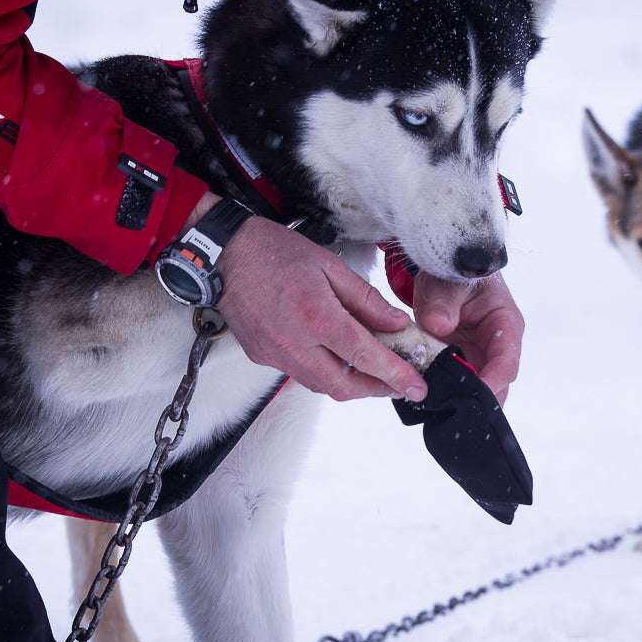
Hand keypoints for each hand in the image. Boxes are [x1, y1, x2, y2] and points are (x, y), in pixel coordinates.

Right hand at [215, 216, 428, 401]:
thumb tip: (396, 324)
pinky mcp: (261, 357)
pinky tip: (334, 356)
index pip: (365, 357)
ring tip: (371, 370)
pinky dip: (323, 371)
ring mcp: (274, 354)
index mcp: (316, 315)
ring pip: (321, 385)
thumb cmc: (276, 252)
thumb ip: (366, 299)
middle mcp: (294, 342)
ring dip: (350, 383)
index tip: (417, 387)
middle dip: (375, 389)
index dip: (395, 375)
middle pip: (343, 386)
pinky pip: (299, 374)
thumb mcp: (330, 265)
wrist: (224, 255)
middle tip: (398, 383)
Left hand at [411, 271, 523, 404]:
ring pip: (475, 393)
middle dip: (475, 403)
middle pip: (496, 386)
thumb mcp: (448, 281)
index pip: (506, 362)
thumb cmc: (453, 275)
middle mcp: (497, 348)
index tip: (472, 396)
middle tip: (453, 416)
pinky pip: (454, 388)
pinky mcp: (460, 367)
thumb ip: (443, 301)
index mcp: (505, 325)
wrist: (442, 278)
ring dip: (458, 404)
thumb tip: (439, 325)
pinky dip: (442, 398)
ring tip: (439, 417)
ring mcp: (478, 360)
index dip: (492, 382)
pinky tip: (427, 407)